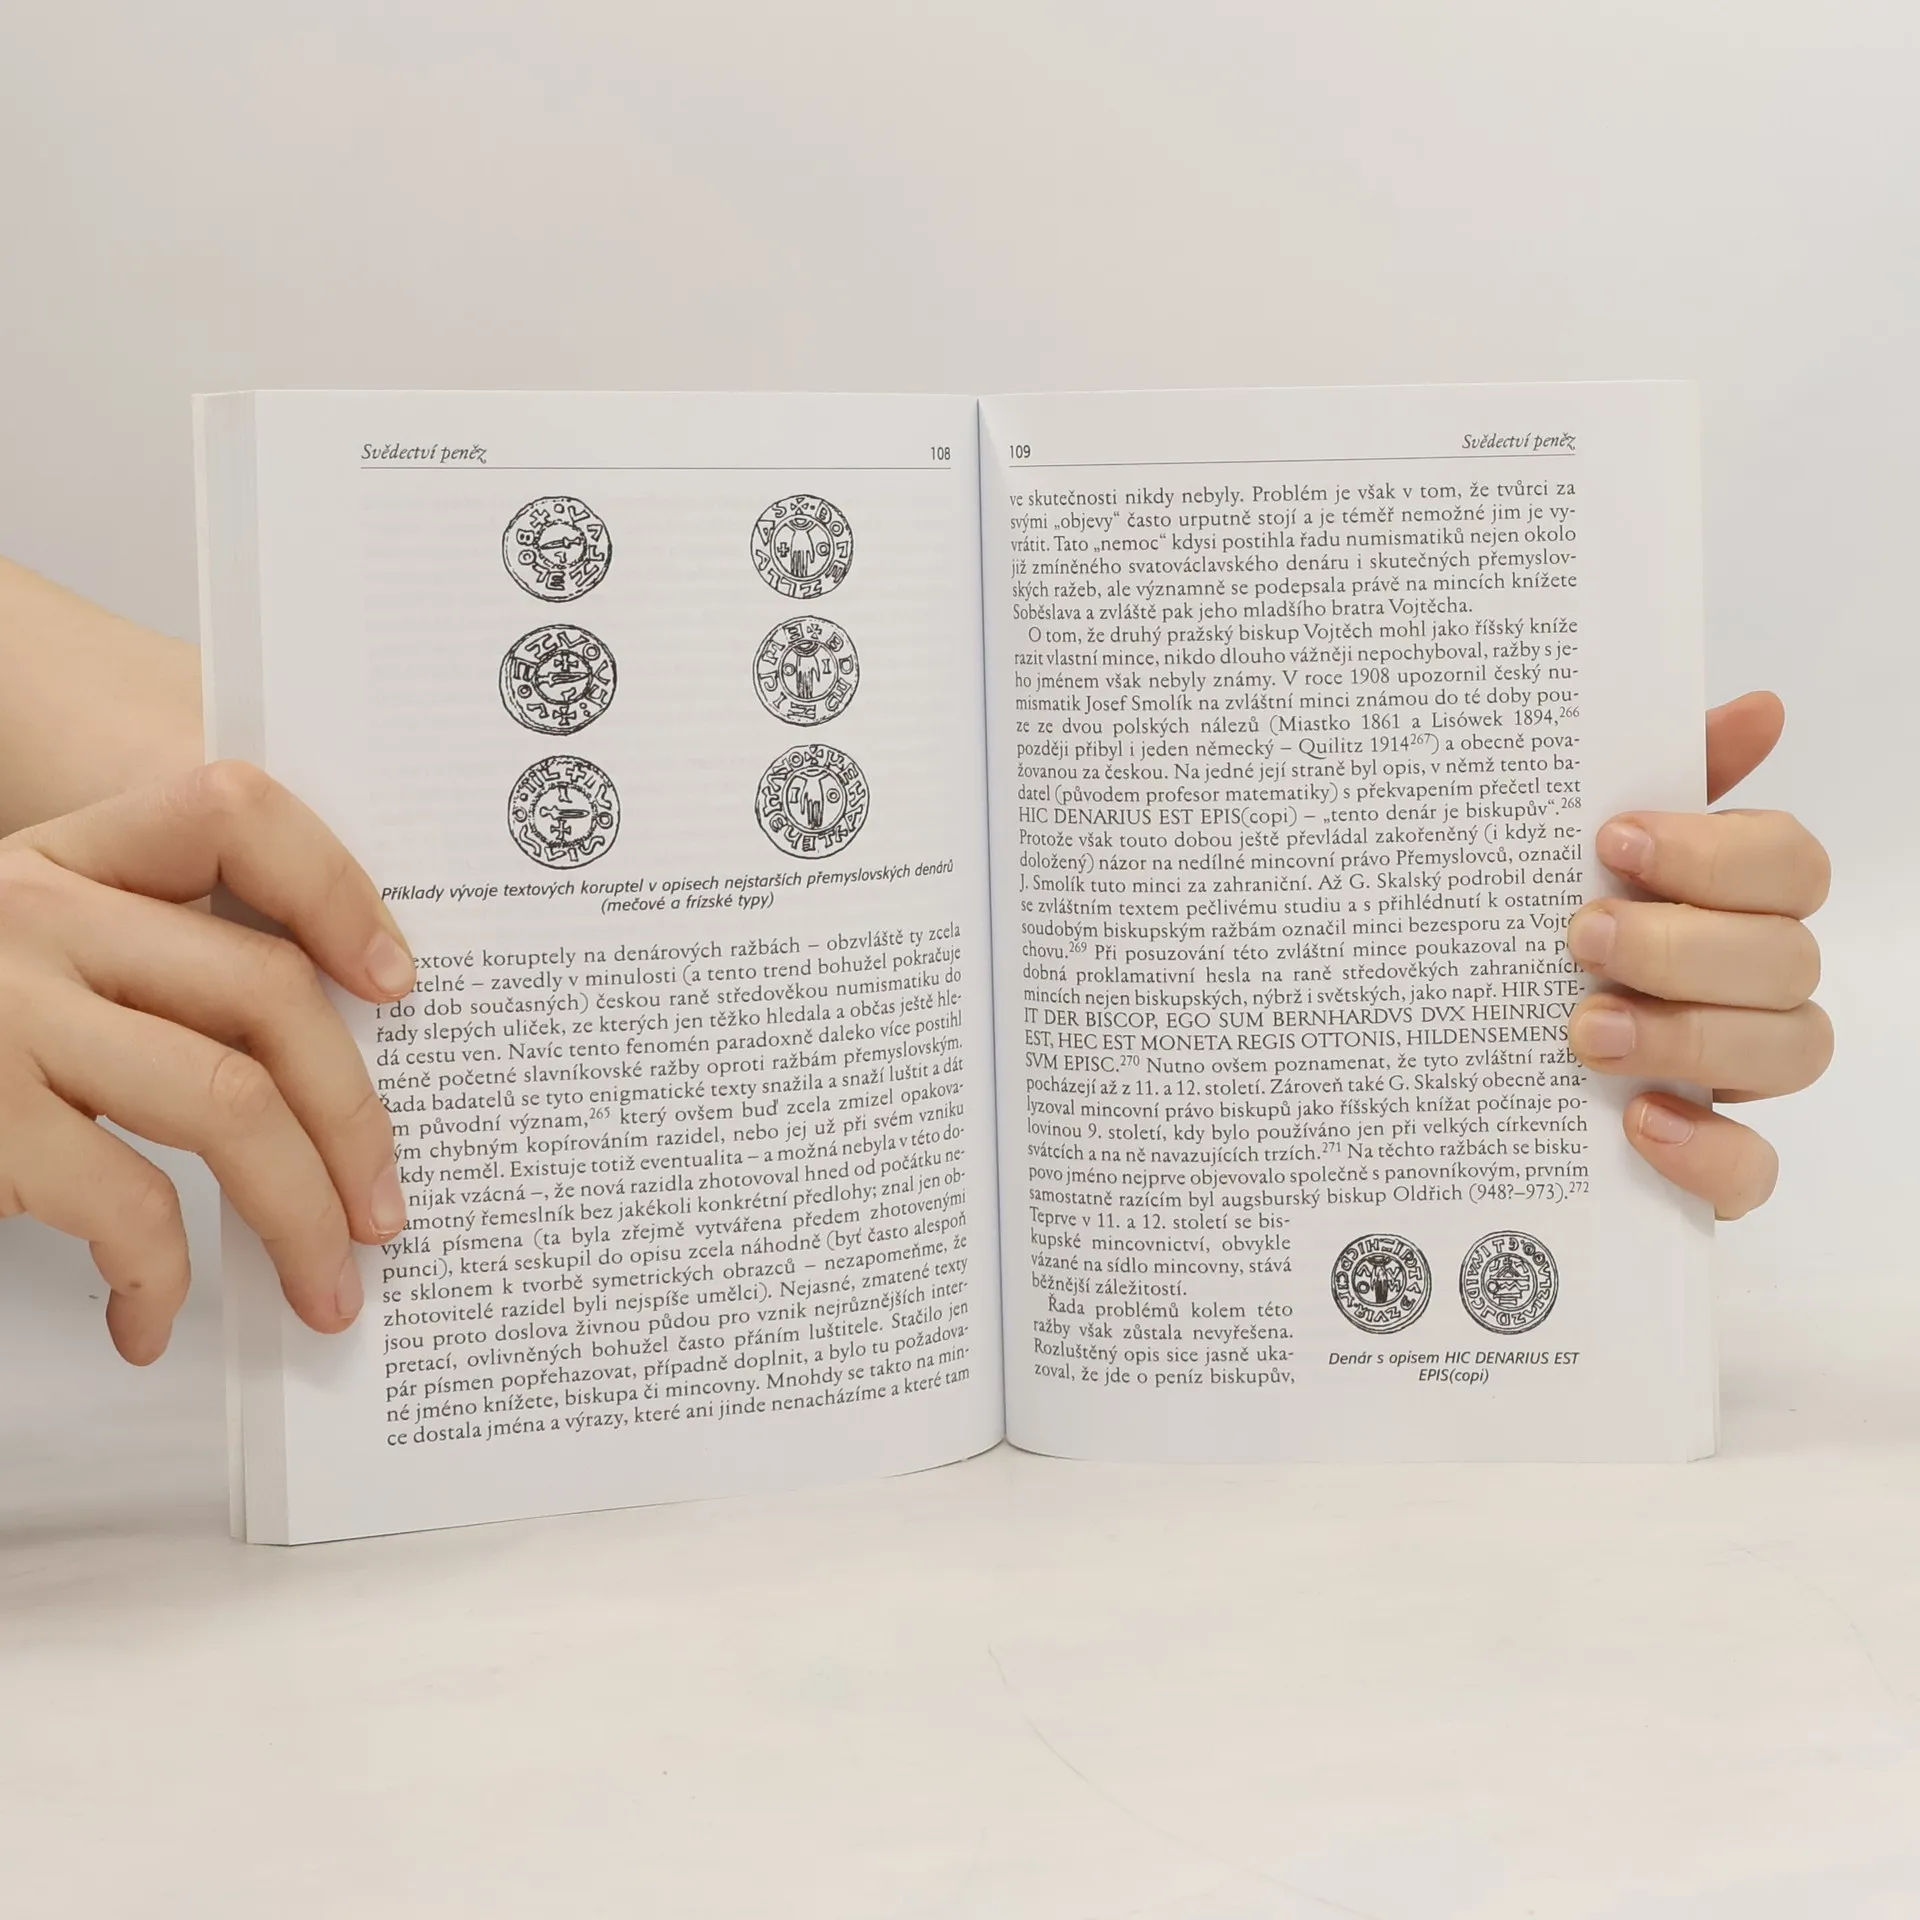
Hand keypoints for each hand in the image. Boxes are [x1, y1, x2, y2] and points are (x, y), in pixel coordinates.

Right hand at [0, 762, 414, 1362]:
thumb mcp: (35, 958)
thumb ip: (149, 969)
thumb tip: (326, 1073)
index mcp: (67, 860)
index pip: (230, 812)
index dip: (335, 887)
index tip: (397, 984)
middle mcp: (35, 916)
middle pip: (266, 991)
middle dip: (356, 1118)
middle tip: (384, 1212)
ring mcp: (2, 1013)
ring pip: (228, 1103)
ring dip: (300, 1215)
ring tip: (324, 1288)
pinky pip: (126, 1204)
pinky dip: (163, 1278)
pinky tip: (152, 1318)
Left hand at [1565, 692, 1830, 1219]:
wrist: (1449, 1080)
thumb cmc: (1529, 948)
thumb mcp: (1561, 861)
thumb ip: (1654, 782)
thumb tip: (1759, 708)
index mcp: (1725, 903)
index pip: (1789, 863)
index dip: (1715, 851)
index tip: (1611, 838)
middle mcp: (1748, 985)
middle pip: (1787, 955)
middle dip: (1683, 943)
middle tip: (1580, 939)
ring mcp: (1736, 1077)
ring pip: (1792, 1049)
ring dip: (1690, 1034)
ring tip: (1584, 1031)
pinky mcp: (1710, 1164)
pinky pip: (1754, 1170)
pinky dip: (1706, 1147)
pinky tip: (1637, 1121)